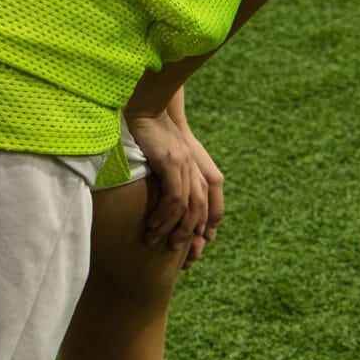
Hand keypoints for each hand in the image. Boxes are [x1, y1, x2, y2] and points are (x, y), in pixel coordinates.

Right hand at [123, 102, 223, 260]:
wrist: (147, 107)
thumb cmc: (153, 133)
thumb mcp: (168, 159)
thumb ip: (175, 179)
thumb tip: (170, 203)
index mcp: (200, 168)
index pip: (212, 205)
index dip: (206, 228)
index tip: (194, 248)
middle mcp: (197, 168)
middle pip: (203, 210)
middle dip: (191, 235)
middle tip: (175, 251)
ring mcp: (186, 165)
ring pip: (188, 208)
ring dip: (173, 228)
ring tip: (156, 240)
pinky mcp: (172, 162)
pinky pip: (174, 197)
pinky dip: (164, 215)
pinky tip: (153, 224)